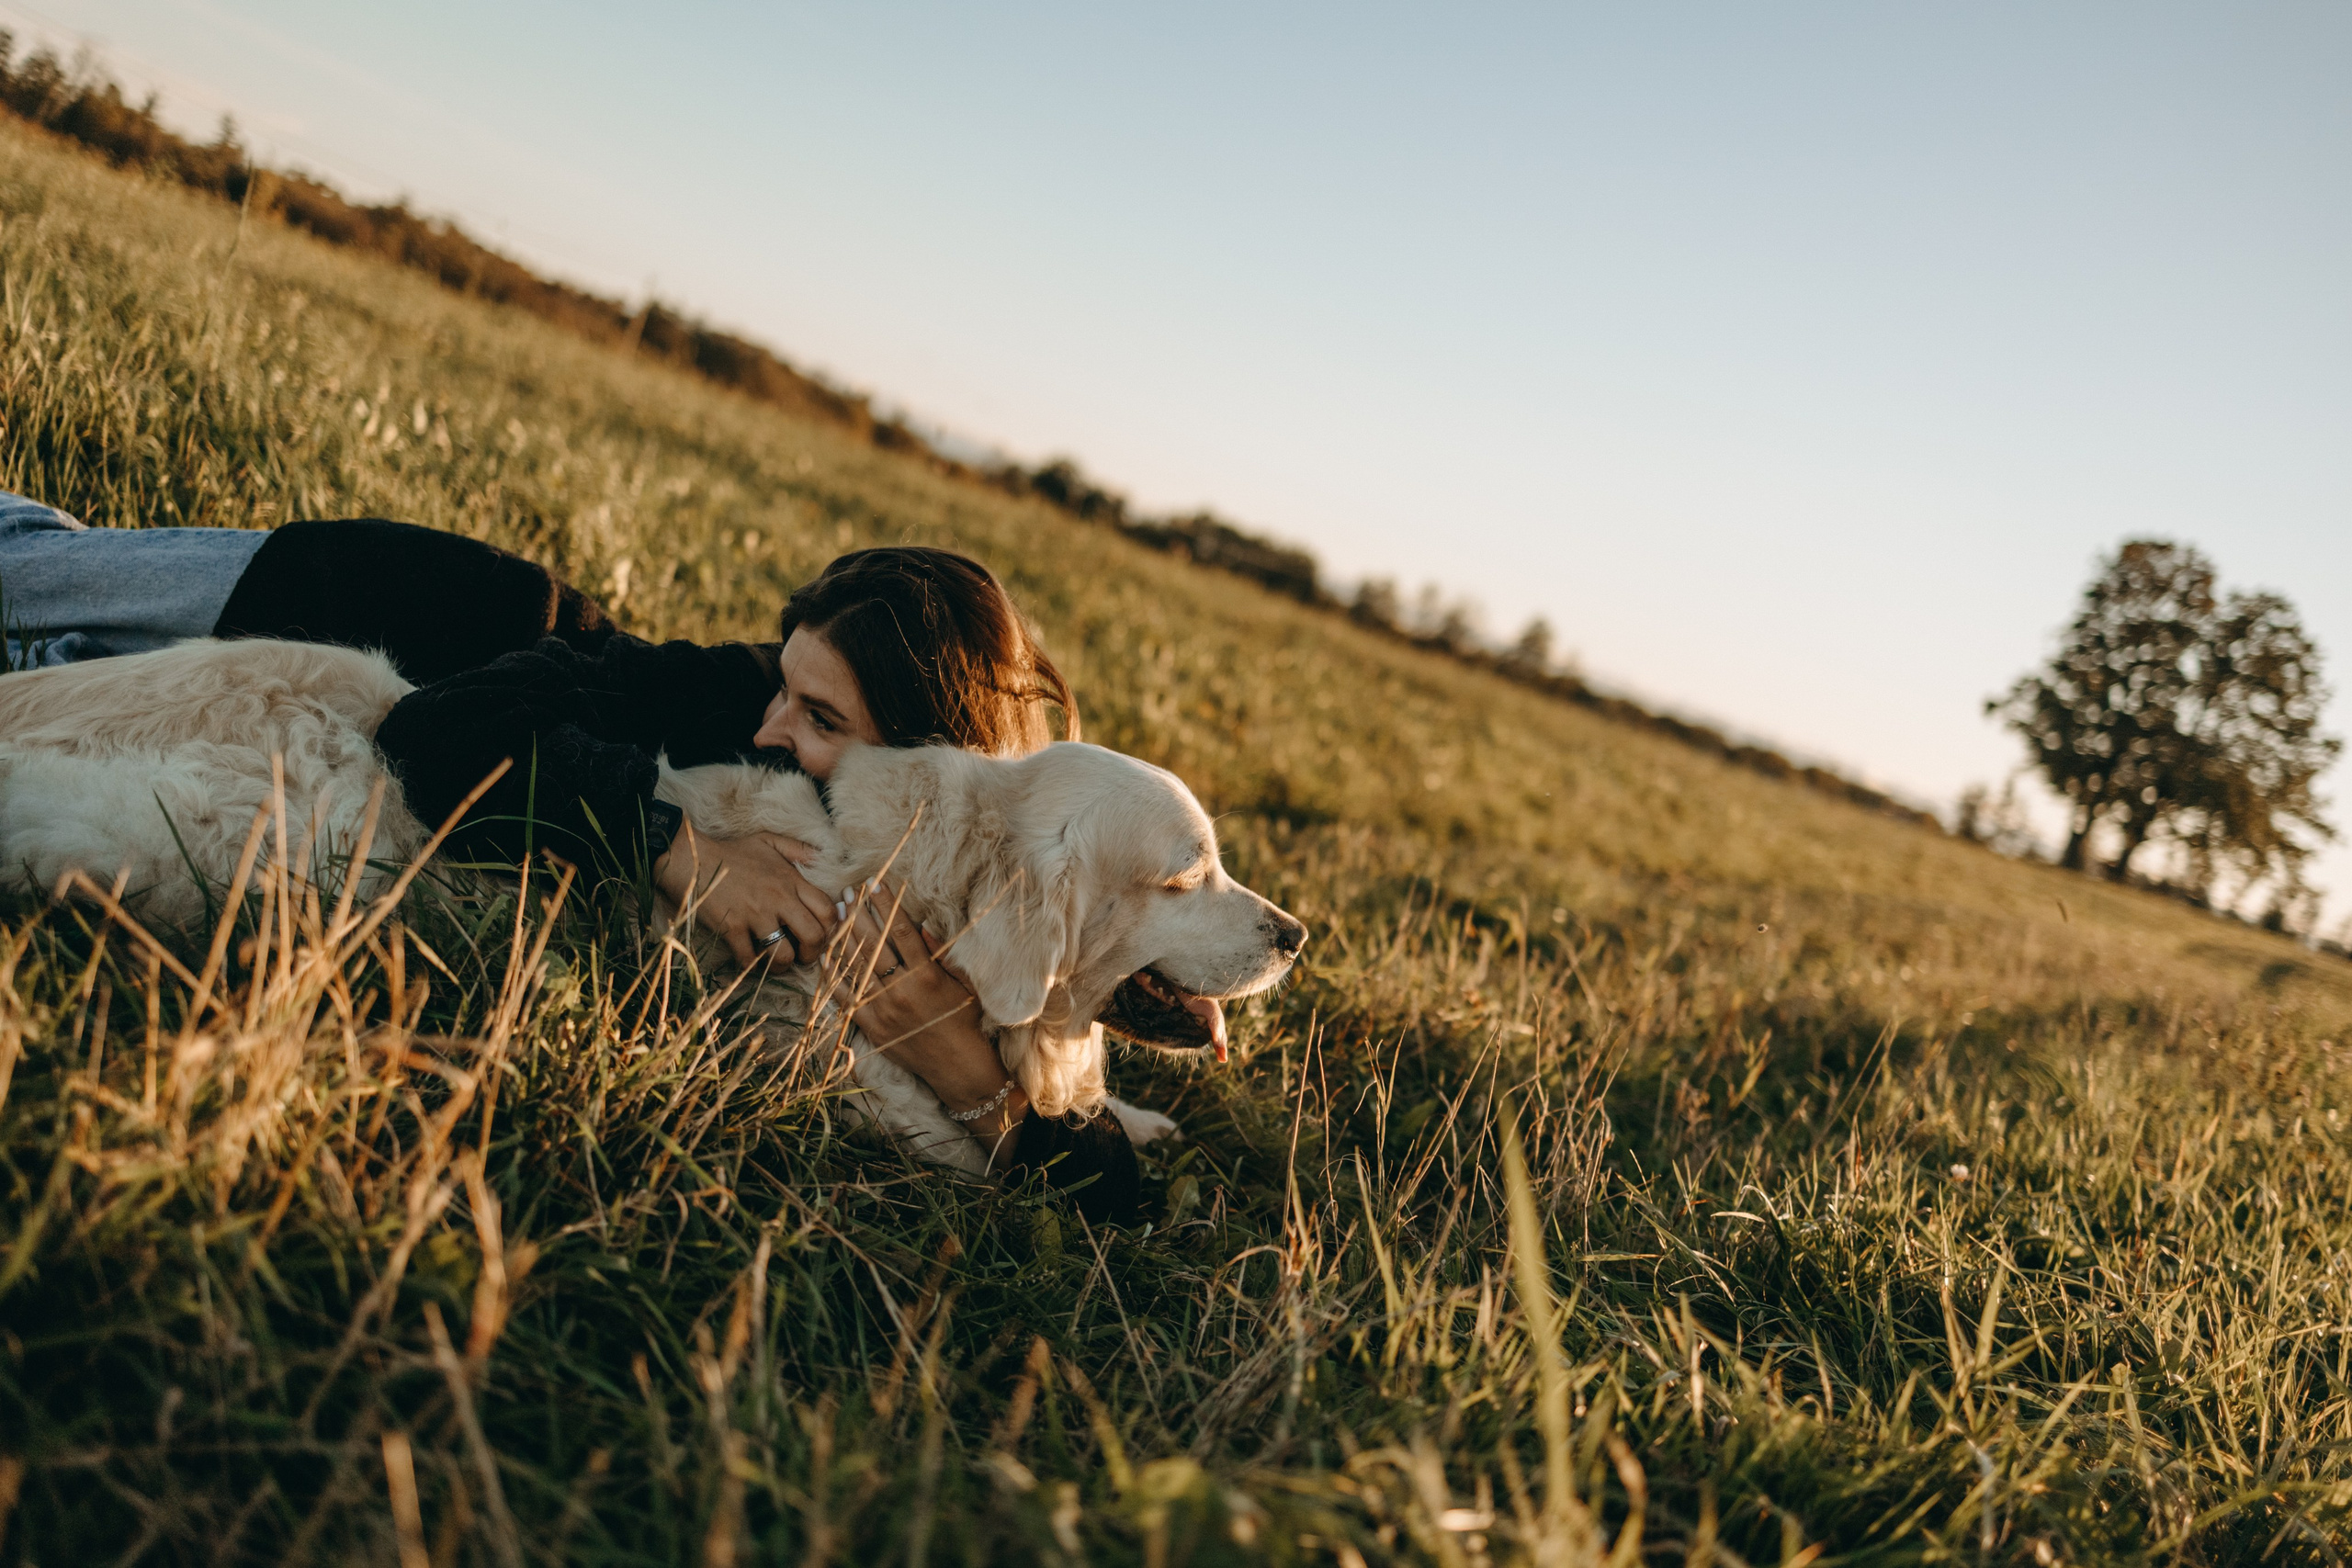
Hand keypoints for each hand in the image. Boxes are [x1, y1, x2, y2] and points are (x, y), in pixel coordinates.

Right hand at [653, 821, 834, 966]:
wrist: (692, 859)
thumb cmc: (732, 852)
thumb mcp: (769, 841)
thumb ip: (799, 849)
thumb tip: (824, 856)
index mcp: (791, 880)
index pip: (827, 910)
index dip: (831, 928)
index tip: (821, 935)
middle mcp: (778, 898)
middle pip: (813, 935)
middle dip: (813, 953)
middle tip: (803, 956)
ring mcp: (754, 914)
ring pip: (783, 954)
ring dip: (783, 965)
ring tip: (778, 963)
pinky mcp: (731, 928)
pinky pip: (748, 958)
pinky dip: (752, 966)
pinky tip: (751, 961)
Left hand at [838, 888, 1027, 1151]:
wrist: (955, 1065)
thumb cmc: (963, 1020)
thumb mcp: (962, 984)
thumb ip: (942, 955)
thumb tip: (922, 927)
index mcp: (927, 976)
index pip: (902, 931)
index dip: (888, 905)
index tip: (876, 885)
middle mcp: (902, 989)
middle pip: (875, 943)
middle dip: (859, 914)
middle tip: (847, 893)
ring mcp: (884, 1008)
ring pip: (857, 966)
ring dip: (844, 937)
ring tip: (835, 914)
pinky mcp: (872, 1025)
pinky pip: (846, 997)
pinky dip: (834, 976)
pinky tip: (825, 956)